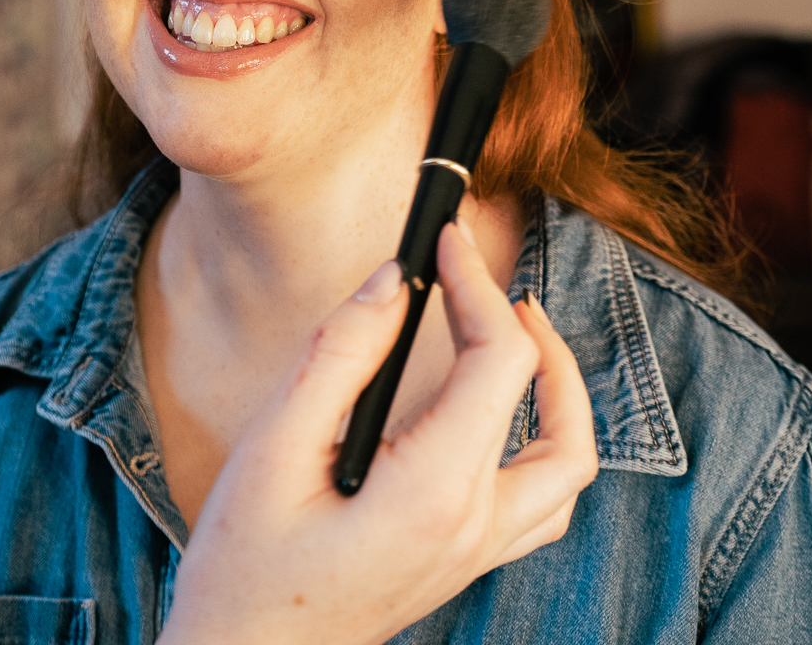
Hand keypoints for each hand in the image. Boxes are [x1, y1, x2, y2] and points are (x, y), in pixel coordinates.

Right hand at [158, 211, 597, 644]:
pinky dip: (543, 449)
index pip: (500, 361)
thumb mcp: (272, 446)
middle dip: (530, 330)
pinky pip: (543, 508)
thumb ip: (340, 354)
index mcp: (434, 491)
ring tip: (516, 335)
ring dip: (559, 395)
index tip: (443, 241)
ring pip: (567, 470)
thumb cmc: (243, 569)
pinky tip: (499, 418)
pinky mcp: (465, 566)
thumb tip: (394, 278)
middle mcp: (474, 527)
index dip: (478, 286)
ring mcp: (477, 555)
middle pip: (555, 413)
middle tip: (481, 280)